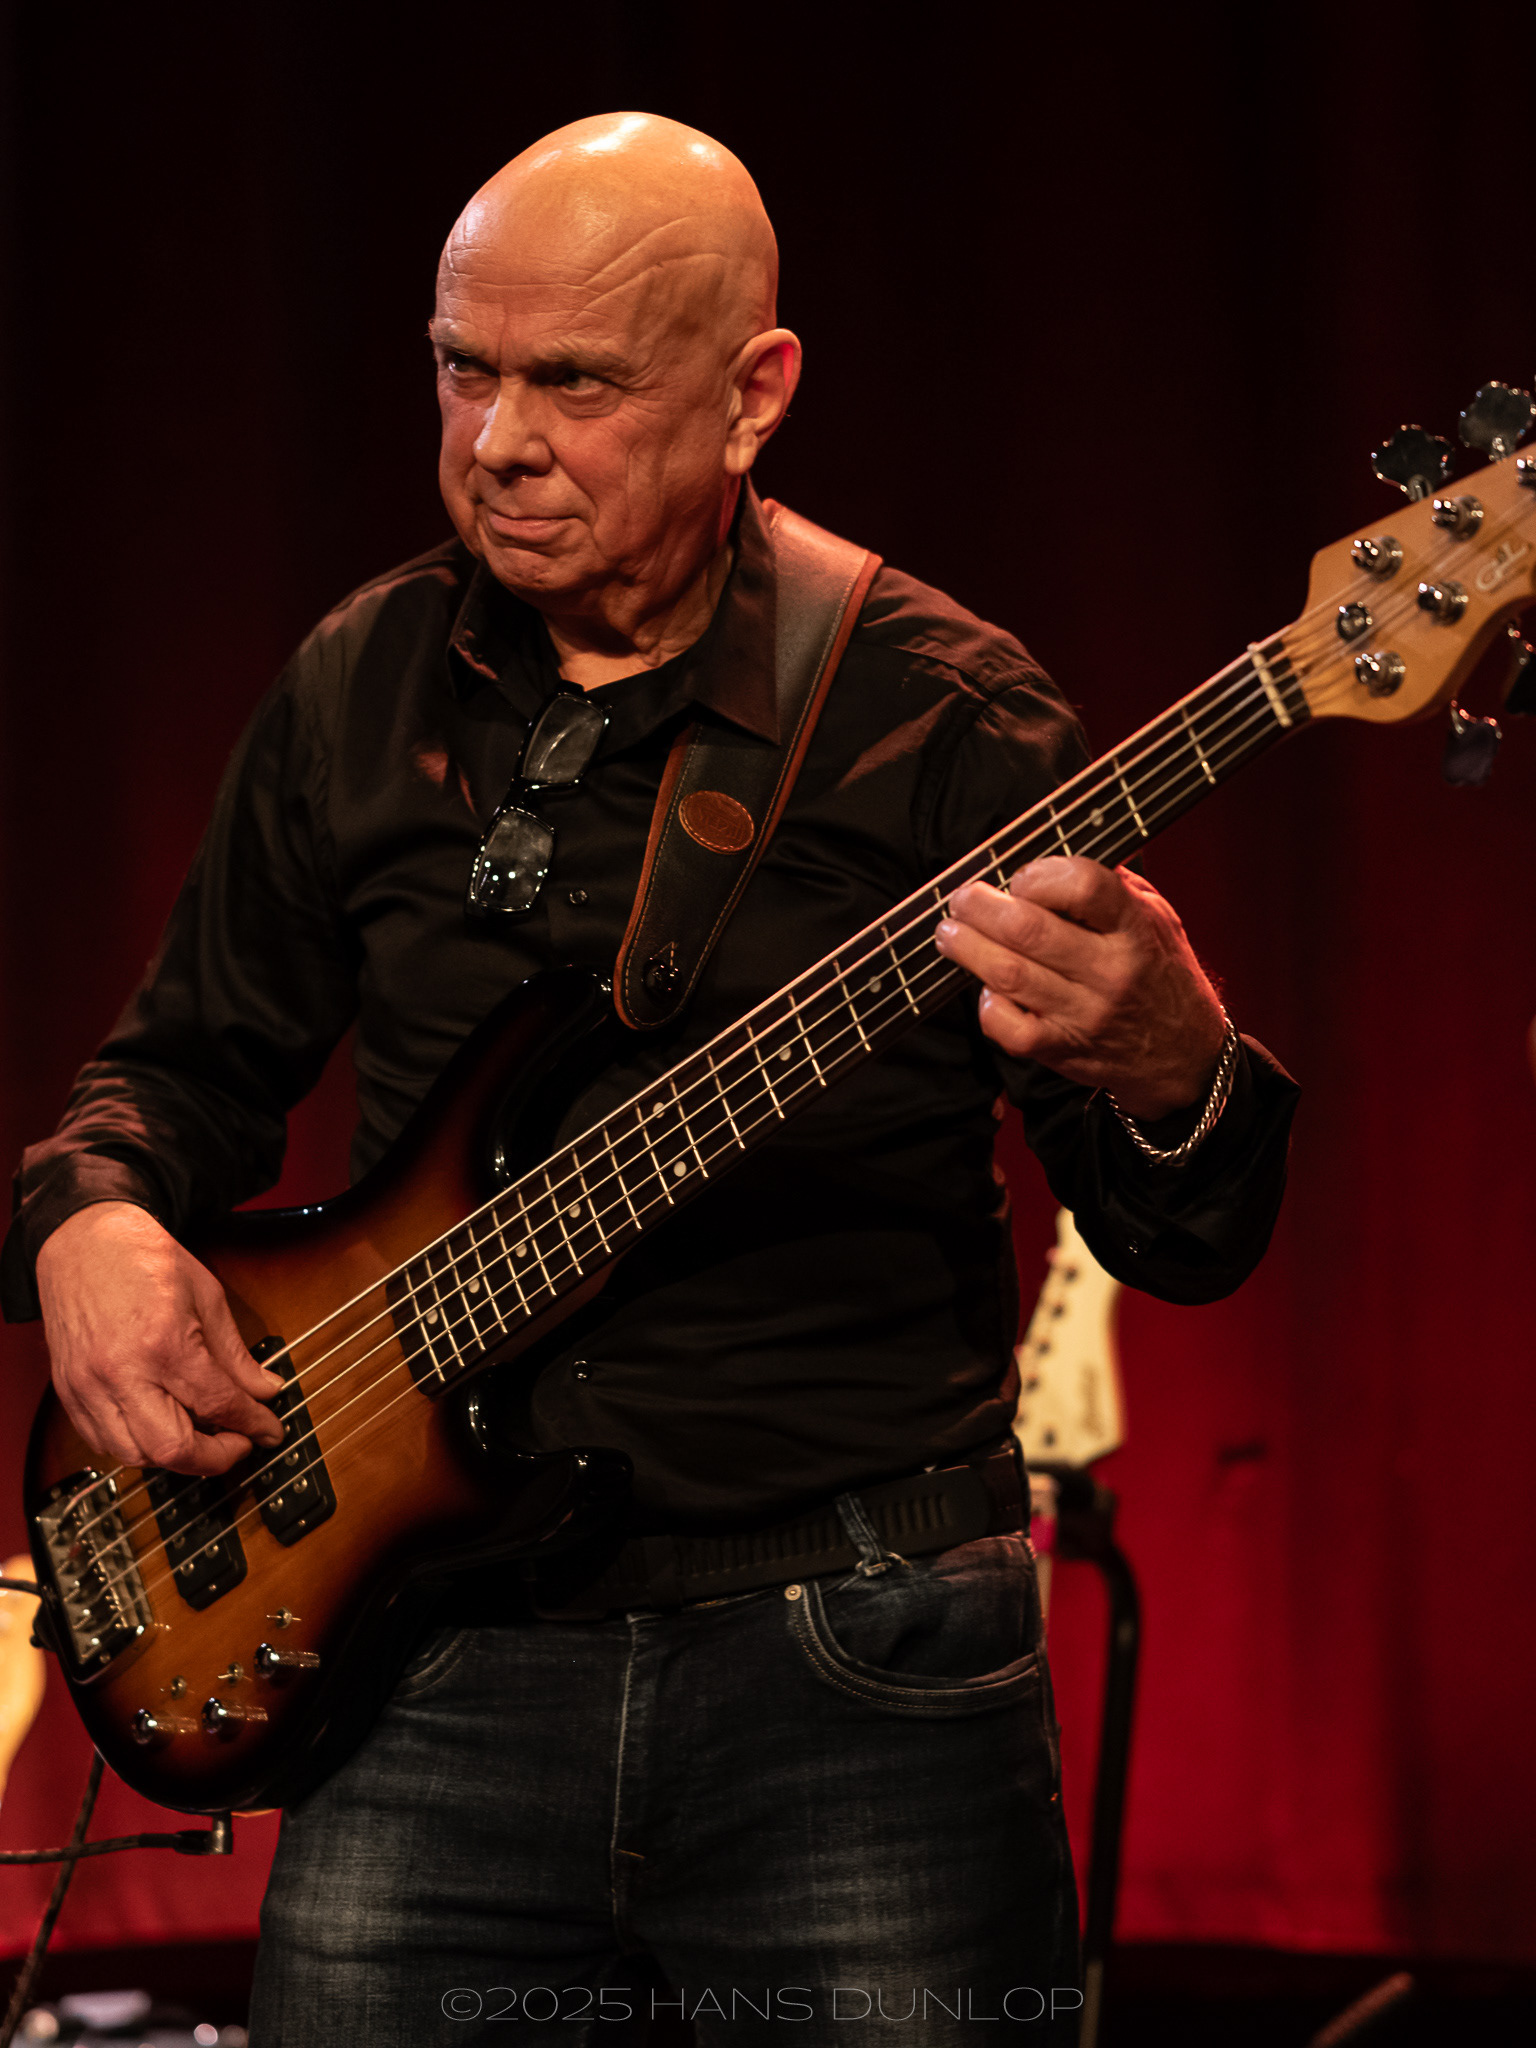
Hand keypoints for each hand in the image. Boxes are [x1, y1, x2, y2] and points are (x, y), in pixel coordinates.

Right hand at [35, 1203, 284, 1475]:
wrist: (83, 1240)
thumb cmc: (143, 1259)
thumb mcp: (206, 1296)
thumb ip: (235, 1353)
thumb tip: (264, 1391)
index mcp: (162, 1343)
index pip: (217, 1404)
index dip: (252, 1424)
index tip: (269, 1432)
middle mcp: (121, 1373)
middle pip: (173, 1448)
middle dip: (215, 1458)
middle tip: (238, 1444)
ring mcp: (88, 1387)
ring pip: (135, 1455)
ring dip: (175, 1457)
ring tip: (202, 1436)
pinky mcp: (69, 1392)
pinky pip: (102, 1443)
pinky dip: (136, 1447)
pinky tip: (160, 1428)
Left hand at [935, 855, 1226, 1119]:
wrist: (1184, 1052)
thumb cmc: (1160, 973)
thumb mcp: (1155, 916)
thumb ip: (1110, 886)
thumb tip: (1052, 855)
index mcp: (1135, 927)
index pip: (1083, 885)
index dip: (1039, 875)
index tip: (1020, 877)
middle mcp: (1111, 970)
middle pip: (1029, 930)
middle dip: (981, 907)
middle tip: (962, 899)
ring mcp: (1085, 1013)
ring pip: (1010, 975)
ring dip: (968, 948)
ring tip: (950, 933)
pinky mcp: (1064, 1050)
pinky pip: (1010, 1029)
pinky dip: (988, 1006)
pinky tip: (986, 988)